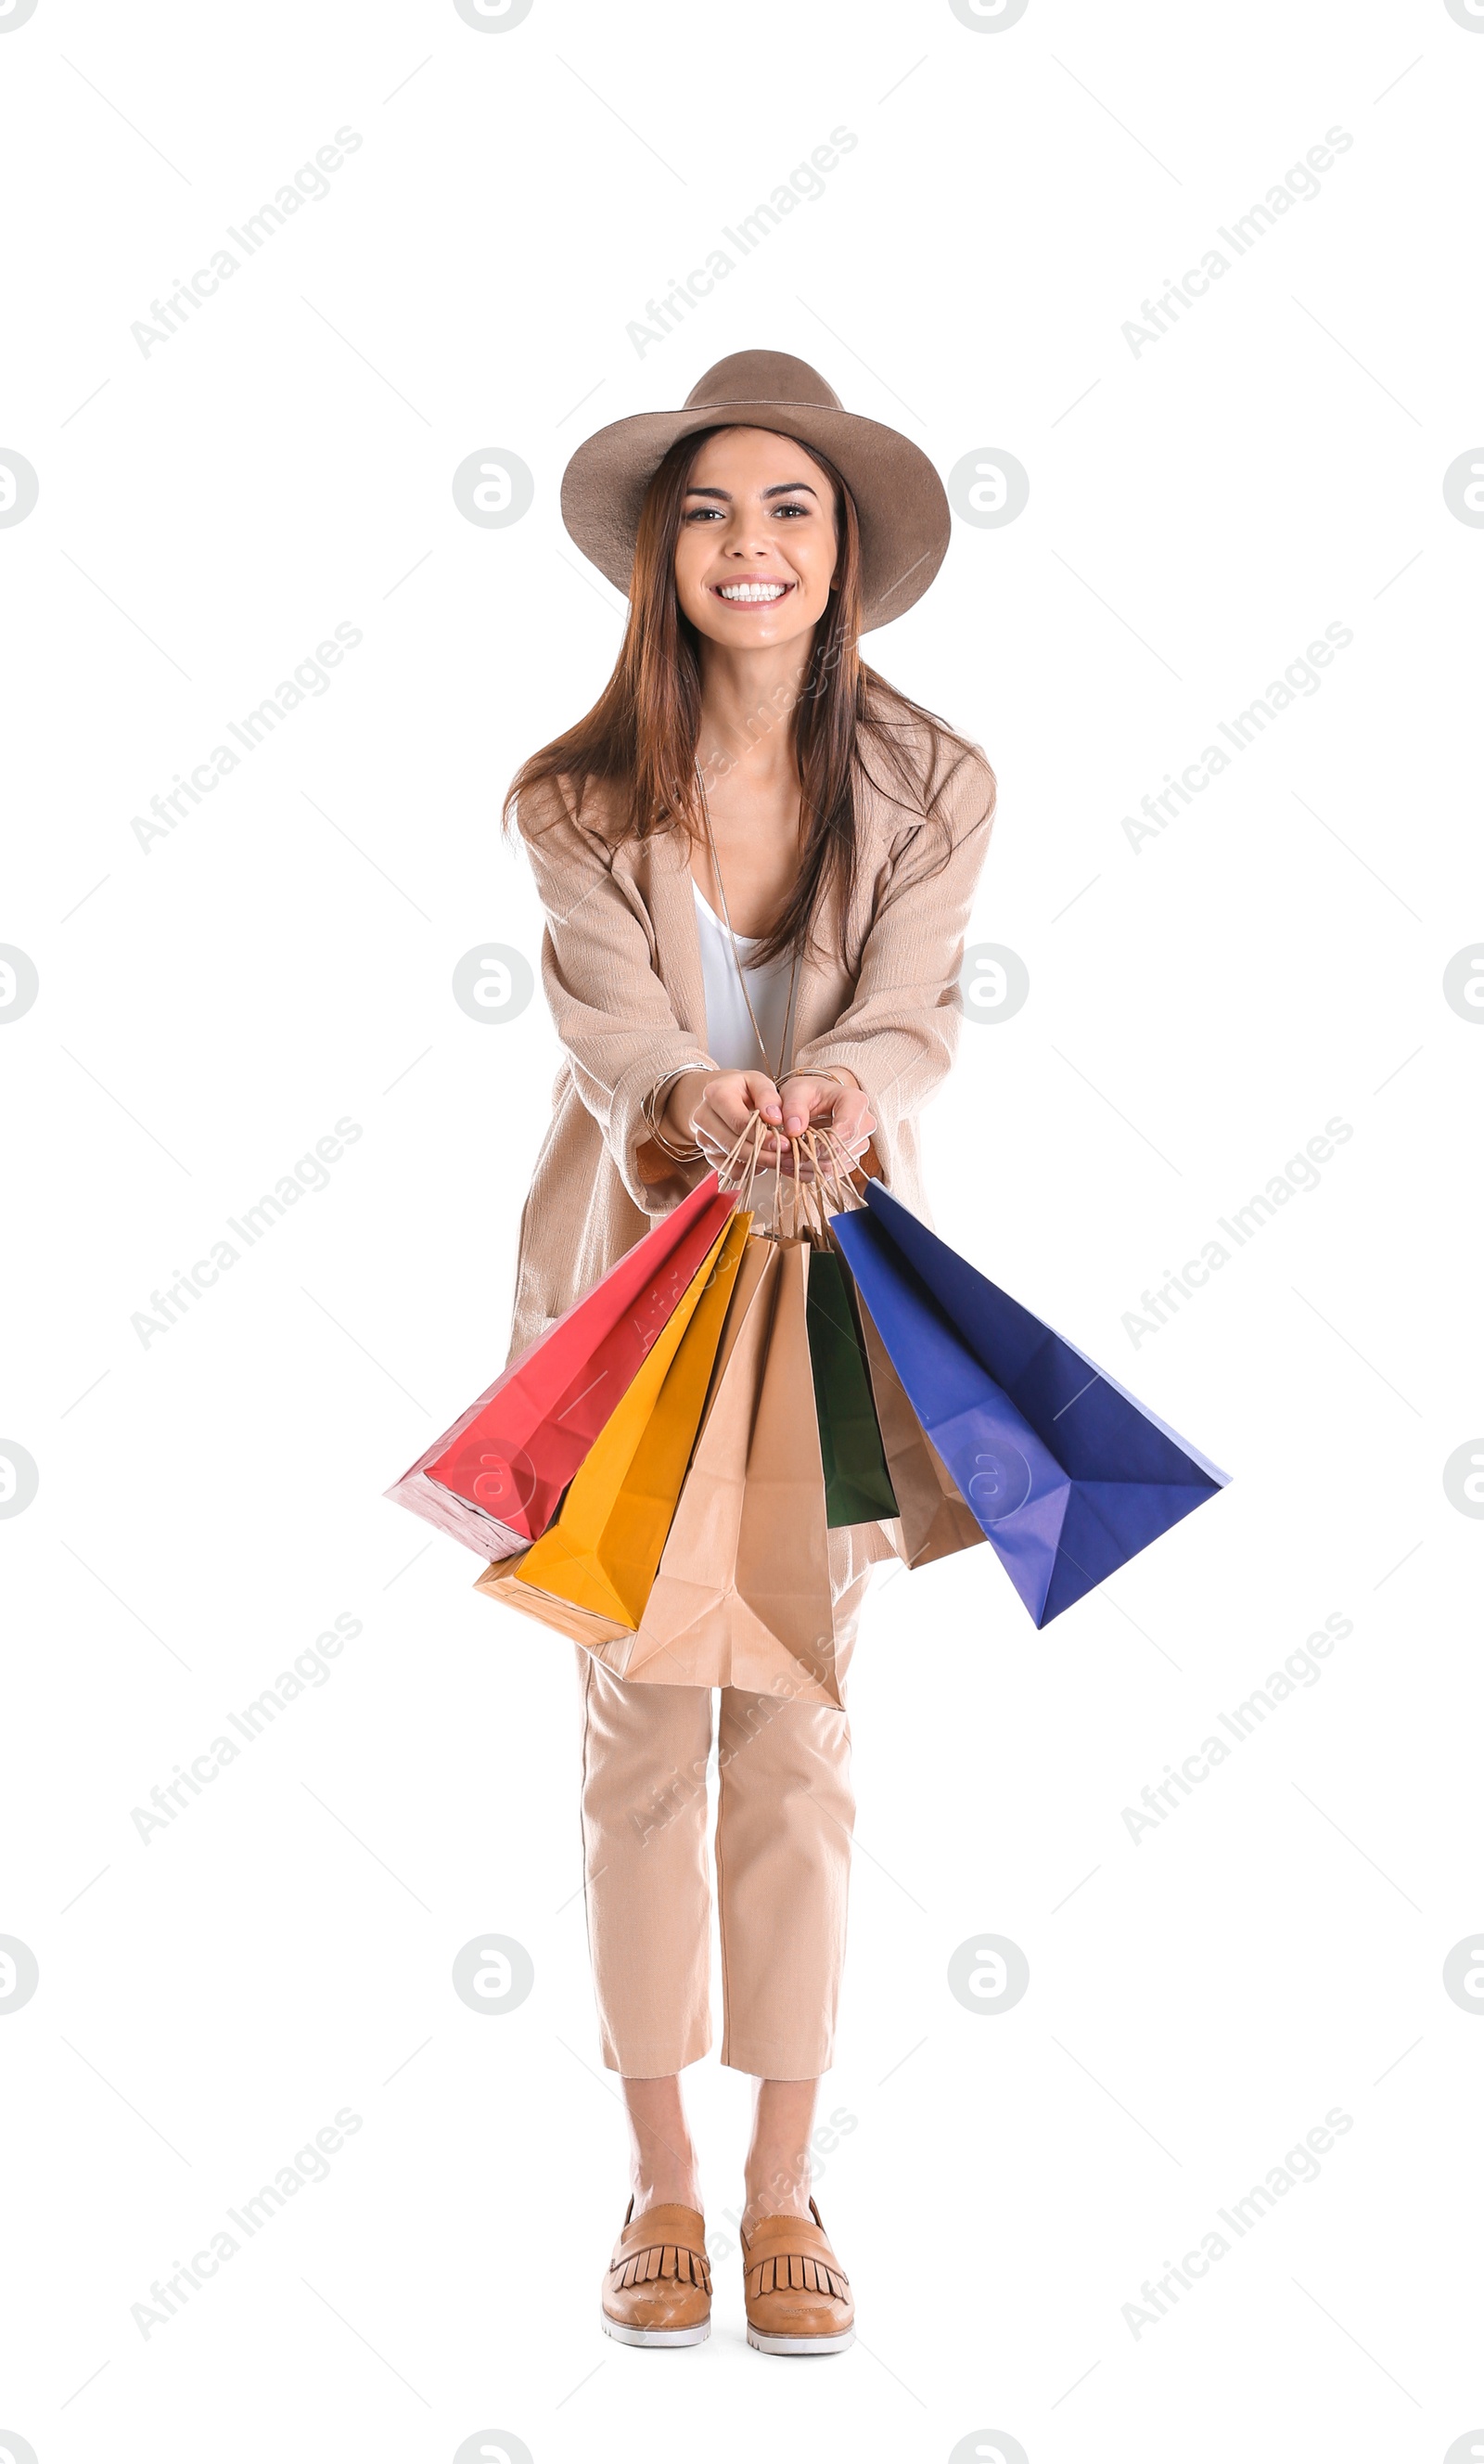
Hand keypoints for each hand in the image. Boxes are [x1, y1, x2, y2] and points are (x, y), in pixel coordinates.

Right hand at [663, 1067, 790, 1169]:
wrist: (726, 1098)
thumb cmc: (744, 1090)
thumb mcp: (759, 1082)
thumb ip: (768, 1097)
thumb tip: (774, 1118)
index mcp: (715, 1094)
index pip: (738, 1122)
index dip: (763, 1135)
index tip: (785, 1142)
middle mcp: (703, 1116)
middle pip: (733, 1144)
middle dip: (763, 1153)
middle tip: (785, 1155)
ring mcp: (703, 1137)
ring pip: (732, 1159)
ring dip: (759, 1162)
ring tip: (778, 1156)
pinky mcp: (708, 1154)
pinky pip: (730, 1170)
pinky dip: (749, 1169)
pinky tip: (761, 1158)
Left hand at [776, 1071, 875, 1173]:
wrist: (815, 1099)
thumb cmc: (809, 1092)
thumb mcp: (796, 1091)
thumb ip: (793, 1107)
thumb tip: (794, 1130)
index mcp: (856, 1102)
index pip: (848, 1129)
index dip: (824, 1143)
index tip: (801, 1146)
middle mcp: (864, 1124)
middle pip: (842, 1152)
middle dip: (811, 1156)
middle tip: (784, 1154)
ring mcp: (860, 1144)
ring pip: (836, 1166)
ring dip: (808, 1166)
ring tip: (786, 1158)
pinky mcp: (850, 1159)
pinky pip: (832, 1173)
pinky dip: (811, 1172)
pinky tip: (795, 1163)